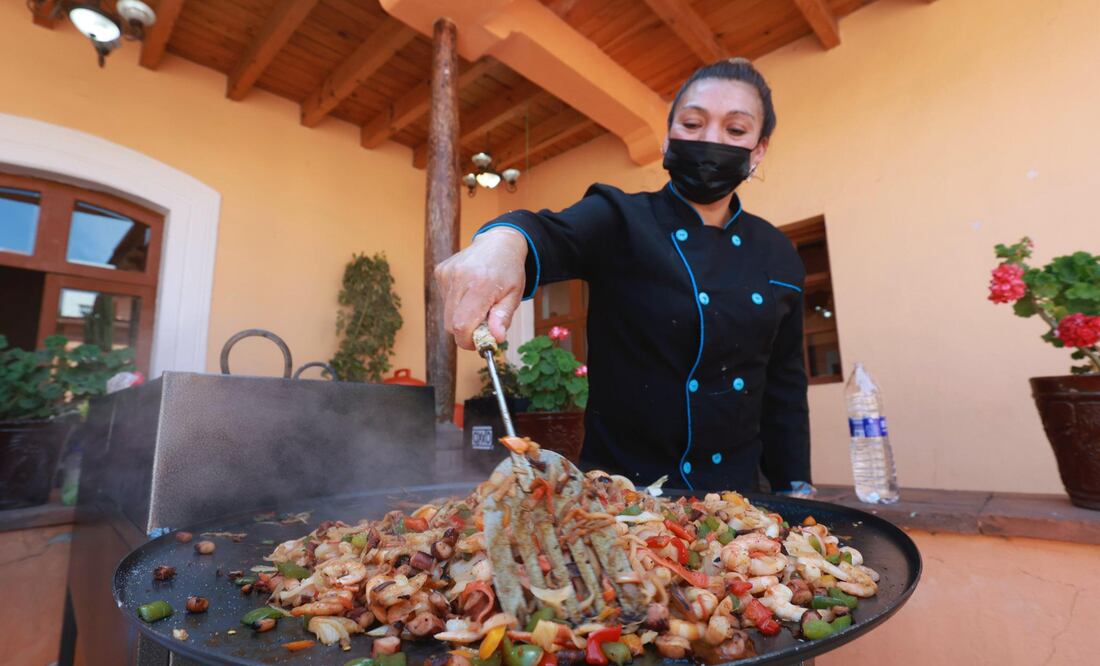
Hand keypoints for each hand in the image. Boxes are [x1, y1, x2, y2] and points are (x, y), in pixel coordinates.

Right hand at [434, 227, 528, 349]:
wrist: (498, 242)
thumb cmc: (508, 271)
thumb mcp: (514, 295)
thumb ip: (503, 318)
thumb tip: (496, 338)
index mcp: (480, 285)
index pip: (462, 325)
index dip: (468, 341)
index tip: (479, 342)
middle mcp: (460, 278)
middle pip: (451, 324)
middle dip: (466, 331)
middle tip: (482, 323)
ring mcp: (447, 274)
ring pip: (447, 314)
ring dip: (461, 316)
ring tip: (478, 302)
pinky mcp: (440, 272)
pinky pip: (445, 300)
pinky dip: (456, 303)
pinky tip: (469, 290)